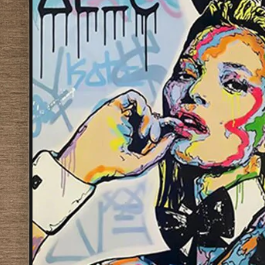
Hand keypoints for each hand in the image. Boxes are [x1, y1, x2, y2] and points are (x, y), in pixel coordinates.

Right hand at [59, 90, 176, 184]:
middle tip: (152, 137)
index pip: (157, 129)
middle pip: (153, 117)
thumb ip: (158, 152)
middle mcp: (130, 127)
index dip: (167, 128)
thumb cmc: (110, 167)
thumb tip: (172, 138)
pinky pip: (132, 97)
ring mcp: (122, 117)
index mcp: (137, 141)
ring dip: (150, 117)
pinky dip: (140, 102)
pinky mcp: (113, 108)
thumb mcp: (140, 164)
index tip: (176, 130)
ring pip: (144, 107)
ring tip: (144, 132)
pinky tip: (141, 114)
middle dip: (158, 126)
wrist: (88, 162)